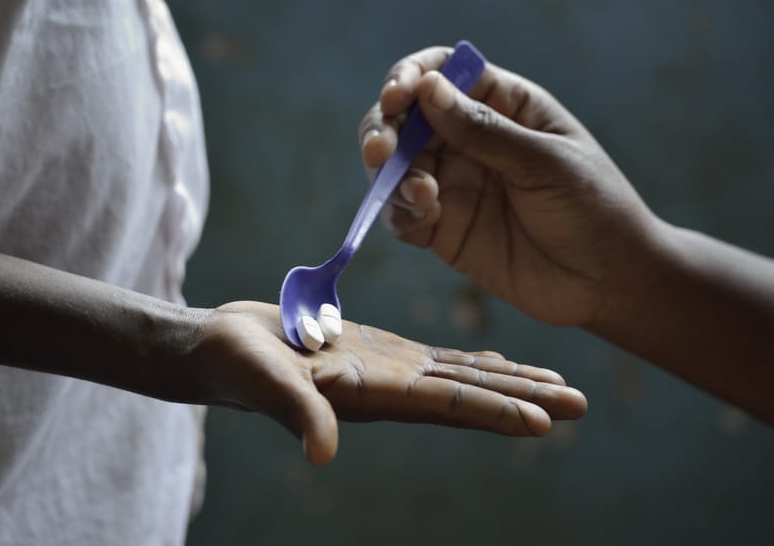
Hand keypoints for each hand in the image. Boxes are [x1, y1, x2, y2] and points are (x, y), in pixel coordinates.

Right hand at [168, 301, 586, 465]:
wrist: (222, 348)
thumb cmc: (236, 365)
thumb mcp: (264, 381)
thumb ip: (296, 411)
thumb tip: (322, 455)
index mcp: (373, 396)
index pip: (447, 405)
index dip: (495, 411)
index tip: (547, 420)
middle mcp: (391, 389)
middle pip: (470, 393)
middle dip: (524, 398)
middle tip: (581, 402)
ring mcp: (389, 370)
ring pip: (461, 374)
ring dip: (510, 378)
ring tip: (557, 383)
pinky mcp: (378, 349)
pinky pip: (437, 356)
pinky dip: (473, 359)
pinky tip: (499, 359)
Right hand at [359, 47, 661, 325]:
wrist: (607, 283)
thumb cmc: (593, 208)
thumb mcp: (544, 162)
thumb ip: (484, 130)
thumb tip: (427, 87)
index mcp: (501, 106)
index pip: (442, 73)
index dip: (411, 77)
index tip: (397, 97)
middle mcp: (468, 141)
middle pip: (404, 119)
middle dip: (384, 130)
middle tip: (381, 152)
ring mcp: (453, 185)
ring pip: (395, 168)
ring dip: (391, 177)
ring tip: (422, 196)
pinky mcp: (443, 230)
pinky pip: (403, 216)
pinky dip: (400, 215)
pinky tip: (424, 220)